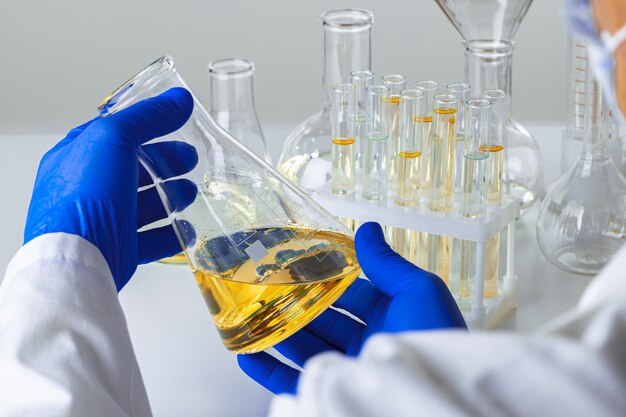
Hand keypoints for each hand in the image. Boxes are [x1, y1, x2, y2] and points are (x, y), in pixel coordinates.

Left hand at [24, 88, 196, 290]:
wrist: (77, 259)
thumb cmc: (83, 199)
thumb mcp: (113, 139)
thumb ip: (147, 117)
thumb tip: (178, 99)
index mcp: (78, 158)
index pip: (117, 134)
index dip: (149, 126)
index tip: (179, 121)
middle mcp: (88, 190)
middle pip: (135, 170)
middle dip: (166, 163)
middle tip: (190, 159)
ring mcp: (103, 221)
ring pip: (144, 204)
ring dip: (172, 197)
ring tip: (190, 193)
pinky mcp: (119, 249)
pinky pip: (151, 239)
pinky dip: (172, 233)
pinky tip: (187, 229)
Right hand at [238, 222, 465, 393]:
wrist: (429, 402)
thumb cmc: (434, 345)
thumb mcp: (419, 292)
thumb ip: (387, 263)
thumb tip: (368, 230)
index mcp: (391, 315)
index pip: (351, 292)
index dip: (325, 277)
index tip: (297, 264)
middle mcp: (369, 342)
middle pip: (324, 319)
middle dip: (297, 303)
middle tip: (267, 287)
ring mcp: (350, 369)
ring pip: (306, 347)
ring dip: (279, 331)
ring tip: (253, 315)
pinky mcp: (333, 393)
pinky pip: (293, 381)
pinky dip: (268, 370)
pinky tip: (250, 355)